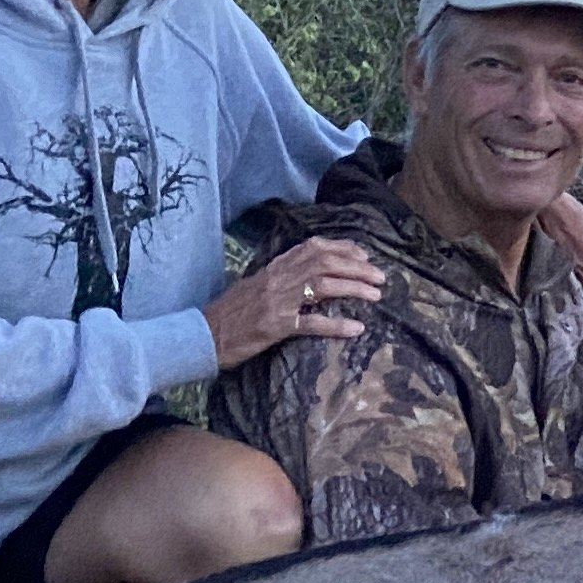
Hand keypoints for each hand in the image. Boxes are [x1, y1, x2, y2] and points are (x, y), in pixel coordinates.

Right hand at [204, 239, 387, 369]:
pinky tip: (356, 328)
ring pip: (324, 286)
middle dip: (357, 266)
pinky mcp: (275, 326)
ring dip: (354, 288)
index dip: (342, 248)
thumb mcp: (256, 287)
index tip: (363, 254)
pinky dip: (336, 325)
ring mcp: (277, 302)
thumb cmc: (229, 314)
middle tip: (380, 276)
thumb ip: (280, 279)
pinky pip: (311, 323)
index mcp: (274, 268)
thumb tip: (309, 275)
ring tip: (376, 295)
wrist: (202, 334)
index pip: (313, 248)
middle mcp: (278, 279)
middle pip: (325, 262)